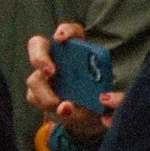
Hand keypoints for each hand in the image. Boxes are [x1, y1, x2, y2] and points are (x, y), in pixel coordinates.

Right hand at [23, 22, 117, 144]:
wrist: (91, 119)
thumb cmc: (102, 101)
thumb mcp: (114, 98)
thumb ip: (115, 99)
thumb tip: (105, 100)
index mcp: (78, 50)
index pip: (71, 31)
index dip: (65, 31)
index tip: (60, 38)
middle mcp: (57, 59)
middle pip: (38, 45)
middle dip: (40, 57)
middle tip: (51, 72)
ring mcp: (43, 76)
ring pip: (34, 78)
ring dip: (45, 93)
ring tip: (61, 105)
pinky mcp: (36, 93)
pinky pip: (33, 97)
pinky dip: (47, 105)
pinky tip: (62, 112)